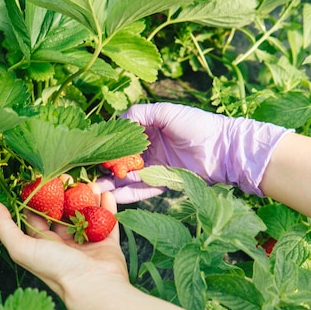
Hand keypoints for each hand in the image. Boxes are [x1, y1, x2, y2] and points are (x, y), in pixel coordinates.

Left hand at [0, 186, 128, 300]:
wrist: (93, 285)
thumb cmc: (56, 269)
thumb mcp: (22, 248)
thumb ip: (4, 226)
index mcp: (42, 244)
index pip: (37, 215)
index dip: (37, 197)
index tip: (41, 177)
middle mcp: (63, 243)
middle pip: (62, 211)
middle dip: (64, 193)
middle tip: (68, 175)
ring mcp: (86, 242)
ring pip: (85, 213)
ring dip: (88, 197)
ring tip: (91, 183)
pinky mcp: (106, 243)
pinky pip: (107, 220)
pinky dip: (107, 206)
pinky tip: (106, 194)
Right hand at [98, 102, 291, 202]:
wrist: (222, 149)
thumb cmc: (197, 125)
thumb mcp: (166, 112)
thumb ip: (141, 113)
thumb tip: (118, 121)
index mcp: (149, 130)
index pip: (122, 138)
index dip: (108, 144)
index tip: (92, 150)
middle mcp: (149, 149)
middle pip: (121, 160)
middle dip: (105, 167)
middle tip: (87, 173)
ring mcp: (155, 167)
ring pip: (128, 177)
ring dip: (112, 184)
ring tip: (94, 189)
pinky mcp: (163, 182)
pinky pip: (142, 190)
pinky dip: (128, 194)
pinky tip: (114, 197)